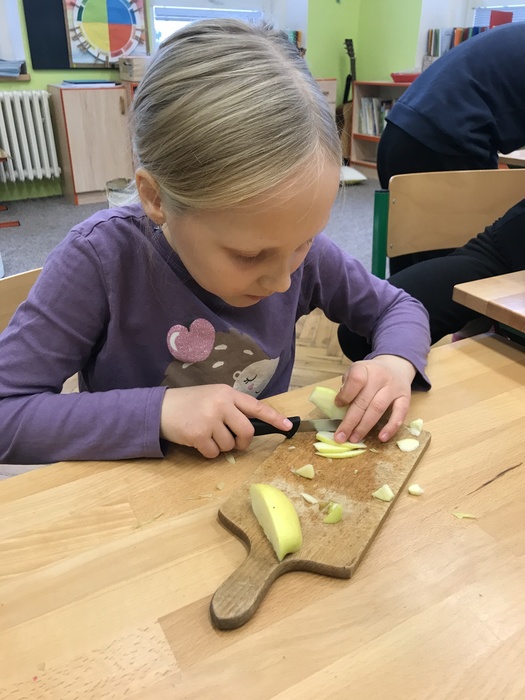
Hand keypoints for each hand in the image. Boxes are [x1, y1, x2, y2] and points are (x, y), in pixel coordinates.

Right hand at [159, 384, 292, 458]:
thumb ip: (231, 407)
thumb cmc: (188, 403)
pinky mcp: (198, 434)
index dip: (274, 418)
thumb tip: (250, 427)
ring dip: (221, 446)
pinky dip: (208, 452)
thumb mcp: (212, 397)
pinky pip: (214, 453)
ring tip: (207, 435)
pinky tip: (198, 441)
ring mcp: (209, 419)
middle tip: (235, 442)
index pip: (256, 406)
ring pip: (230, 444)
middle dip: (243, 442)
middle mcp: (221, 404)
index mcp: (227, 393)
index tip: (287, 427)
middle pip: (247, 431)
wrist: (160, 408)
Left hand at [333, 355, 415, 443]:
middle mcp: (380, 376)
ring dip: (364, 427)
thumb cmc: (370, 374)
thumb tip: (340, 406)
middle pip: (363, 400)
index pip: (355, 380)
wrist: (395, 366)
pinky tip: (382, 438)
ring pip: (378, 408)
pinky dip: (391, 427)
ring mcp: (394, 387)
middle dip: (350, 421)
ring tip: (354, 439)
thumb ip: (348, 386)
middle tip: (340, 436)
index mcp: (365, 368)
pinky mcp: (405, 397)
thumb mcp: (356, 371)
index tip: (338, 405)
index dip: (345, 395)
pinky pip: (400, 414)